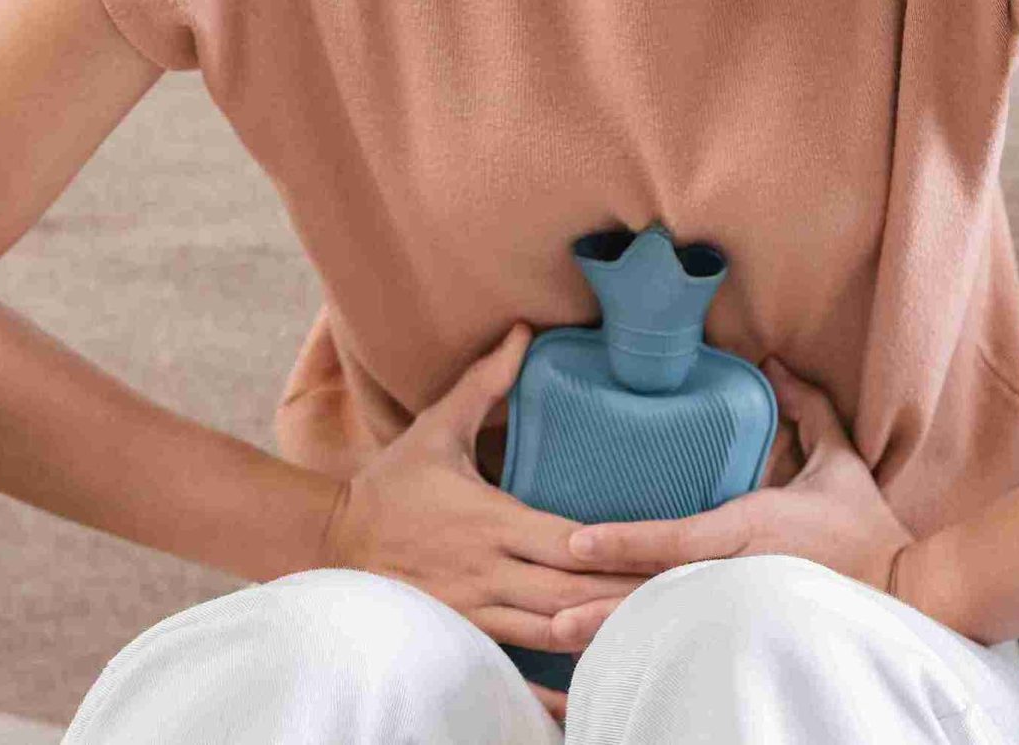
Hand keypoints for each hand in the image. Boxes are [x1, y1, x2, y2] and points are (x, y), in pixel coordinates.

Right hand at [314, 320, 646, 728]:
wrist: (333, 541)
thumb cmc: (393, 483)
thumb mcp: (438, 427)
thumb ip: (486, 382)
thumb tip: (525, 332)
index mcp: (491, 520)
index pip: (567, 542)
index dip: (614, 552)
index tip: (664, 553)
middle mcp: (488, 571)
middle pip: (571, 593)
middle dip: (626, 597)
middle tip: (685, 599)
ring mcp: (476, 610)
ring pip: (552, 633)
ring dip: (601, 634)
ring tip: (656, 633)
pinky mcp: (466, 633)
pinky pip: (519, 662)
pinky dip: (556, 677)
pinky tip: (590, 685)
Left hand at [540, 355, 917, 656]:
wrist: (910, 595)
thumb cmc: (867, 532)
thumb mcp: (837, 465)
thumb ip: (806, 411)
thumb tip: (774, 364)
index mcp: (752, 529)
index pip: (677, 539)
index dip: (625, 541)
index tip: (576, 542)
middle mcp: (738, 576)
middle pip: (657, 593)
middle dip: (601, 606)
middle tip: (546, 617)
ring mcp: (741, 612)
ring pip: (666, 626)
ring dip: (613, 634)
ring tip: (559, 641)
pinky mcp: (748, 635)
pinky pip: (689, 643)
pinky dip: (650, 651)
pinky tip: (612, 660)